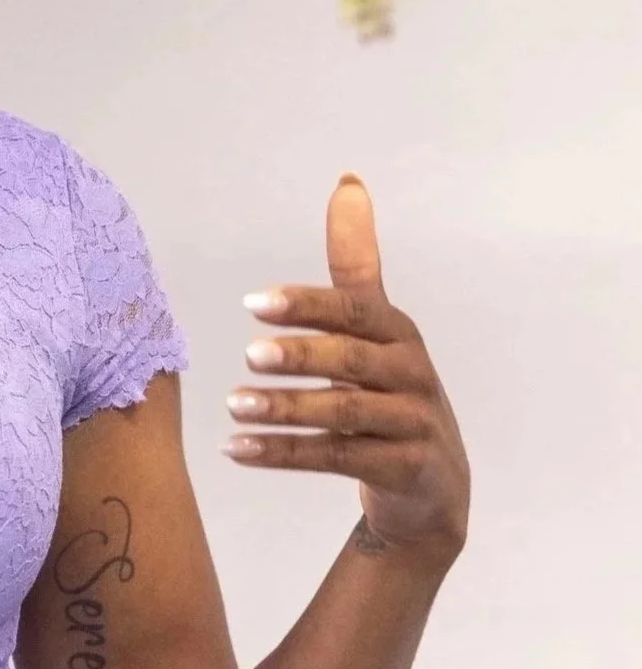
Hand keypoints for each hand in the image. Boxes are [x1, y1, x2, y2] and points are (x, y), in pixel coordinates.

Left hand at [223, 175, 469, 569]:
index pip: (354, 310)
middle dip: (301, 356)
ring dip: (286, 410)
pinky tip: (237, 448)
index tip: (253, 303)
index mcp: (397, 333)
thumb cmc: (390, 389)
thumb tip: (348, 183)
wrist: (434, 484)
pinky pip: (339, 459)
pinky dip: (285, 454)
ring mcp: (414, 425)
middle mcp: (412, 374)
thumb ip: (355, 262)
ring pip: (346, 413)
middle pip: (353, 361)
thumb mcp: (374, 326)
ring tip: (234, 405)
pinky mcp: (406, 470)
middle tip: (247, 355)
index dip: (307, 304)